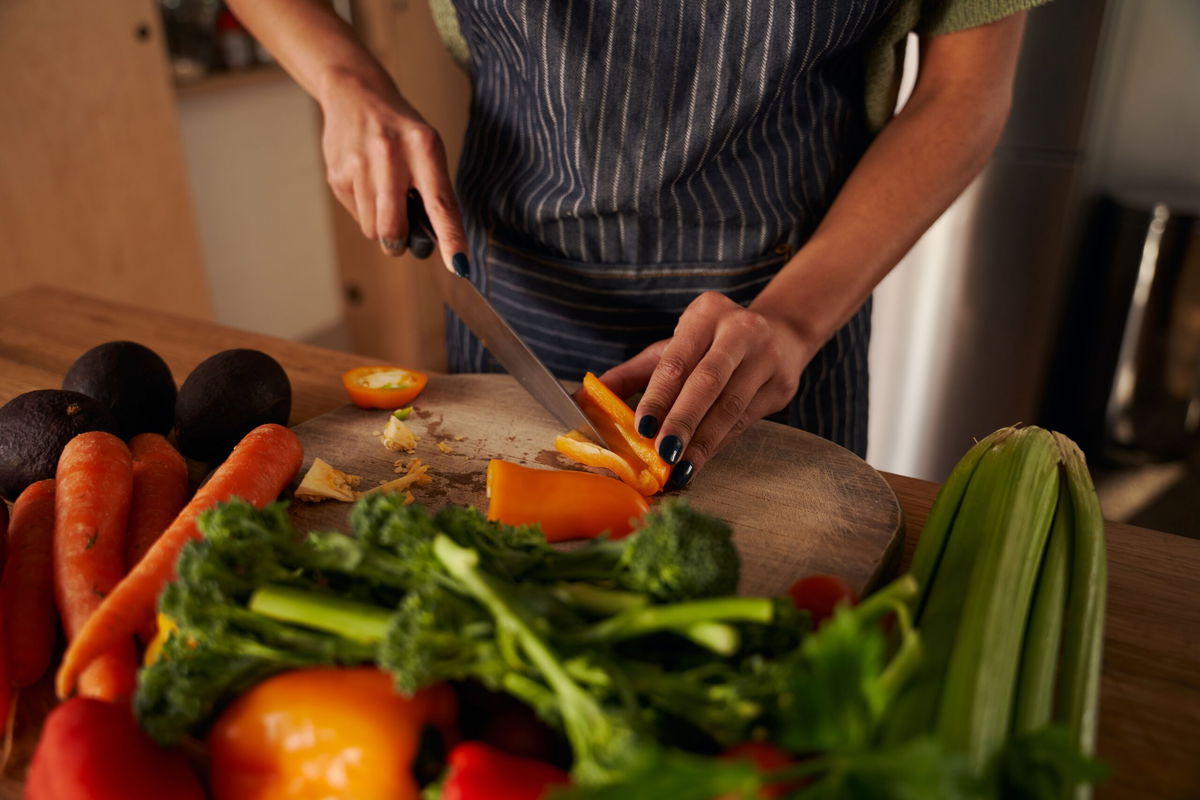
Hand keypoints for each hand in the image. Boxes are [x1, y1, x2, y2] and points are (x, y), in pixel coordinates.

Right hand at [319, 69, 467, 272]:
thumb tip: (435, 242)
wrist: (355, 94)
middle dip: (399, 242)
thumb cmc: (400, 130)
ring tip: (383, 193)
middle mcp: (390, 155)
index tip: (460, 265)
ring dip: (381, 224)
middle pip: (394, 229)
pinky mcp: (337, 175)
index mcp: (423, 147)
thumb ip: (434, 191)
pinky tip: (366, 183)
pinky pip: (357, 217)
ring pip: (373, 229)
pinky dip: (365, 211)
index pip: (440, 202)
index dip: (451, 238)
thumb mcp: (427, 148)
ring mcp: (359, 166)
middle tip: (403, 236)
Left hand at [598, 292, 813, 488]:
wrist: (781, 334)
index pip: (677, 361)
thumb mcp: (674, 347)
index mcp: (706, 314)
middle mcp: (740, 330)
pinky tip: (700, 461)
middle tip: (662, 454)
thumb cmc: (713, 343)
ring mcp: (767, 357)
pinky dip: (720, 444)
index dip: (659, 397)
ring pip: (731, 407)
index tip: (642, 428)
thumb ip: (634, 374)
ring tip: (680, 468)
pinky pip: (746, 421)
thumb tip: (587, 398)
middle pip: (708, 382)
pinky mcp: (783, 384)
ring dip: (703, 442)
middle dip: (683, 421)